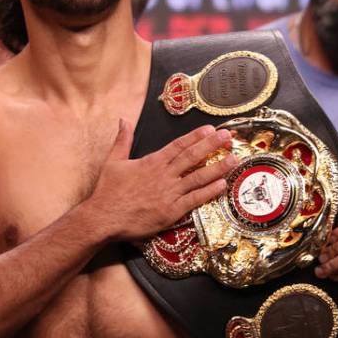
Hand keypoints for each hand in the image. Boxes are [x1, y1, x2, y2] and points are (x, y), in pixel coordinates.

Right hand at [87, 120, 235, 241]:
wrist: (104, 217)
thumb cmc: (107, 191)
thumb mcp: (112, 161)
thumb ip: (122, 139)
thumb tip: (124, 120)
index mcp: (151, 162)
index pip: (178, 146)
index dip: (195, 136)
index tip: (210, 129)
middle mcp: (163, 175)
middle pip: (192, 157)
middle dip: (212, 145)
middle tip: (228, 136)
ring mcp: (169, 193)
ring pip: (198, 177)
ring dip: (217, 168)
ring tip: (233, 159)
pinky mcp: (171, 211)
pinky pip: (195, 199)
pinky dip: (209, 192)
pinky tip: (222, 185)